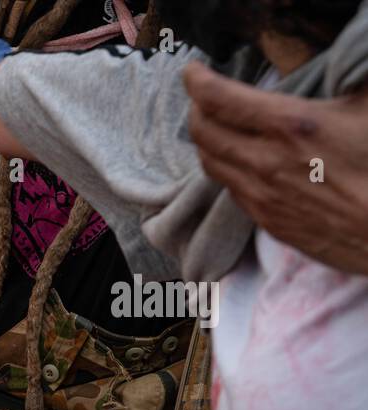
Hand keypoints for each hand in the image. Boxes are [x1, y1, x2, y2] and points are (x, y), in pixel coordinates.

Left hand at [185, 61, 367, 275]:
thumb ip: (346, 77)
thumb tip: (341, 60)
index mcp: (289, 125)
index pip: (220, 99)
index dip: (198, 81)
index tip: (193, 71)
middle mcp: (265, 161)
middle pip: (204, 131)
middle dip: (196, 109)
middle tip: (202, 97)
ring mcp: (261, 194)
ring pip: (211, 162)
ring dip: (205, 139)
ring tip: (212, 125)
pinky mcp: (266, 220)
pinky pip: (230, 188)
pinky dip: (223, 167)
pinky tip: (235, 160)